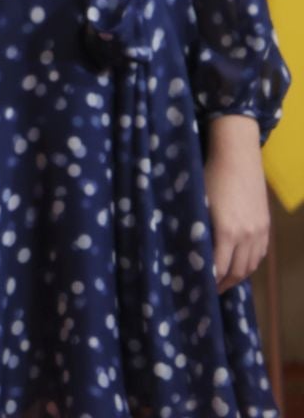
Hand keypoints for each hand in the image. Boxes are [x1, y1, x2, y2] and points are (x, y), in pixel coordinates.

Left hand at [205, 114, 270, 291]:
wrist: (236, 156)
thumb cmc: (208, 176)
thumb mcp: (196, 203)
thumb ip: (194, 228)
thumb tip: (183, 249)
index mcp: (226, 231)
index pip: (218, 267)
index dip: (209, 281)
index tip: (197, 288)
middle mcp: (247, 235)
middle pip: (237, 271)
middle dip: (222, 284)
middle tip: (208, 291)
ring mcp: (259, 231)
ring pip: (250, 265)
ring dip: (237, 277)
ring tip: (223, 283)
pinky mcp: (265, 226)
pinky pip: (260, 255)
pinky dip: (249, 265)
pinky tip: (238, 267)